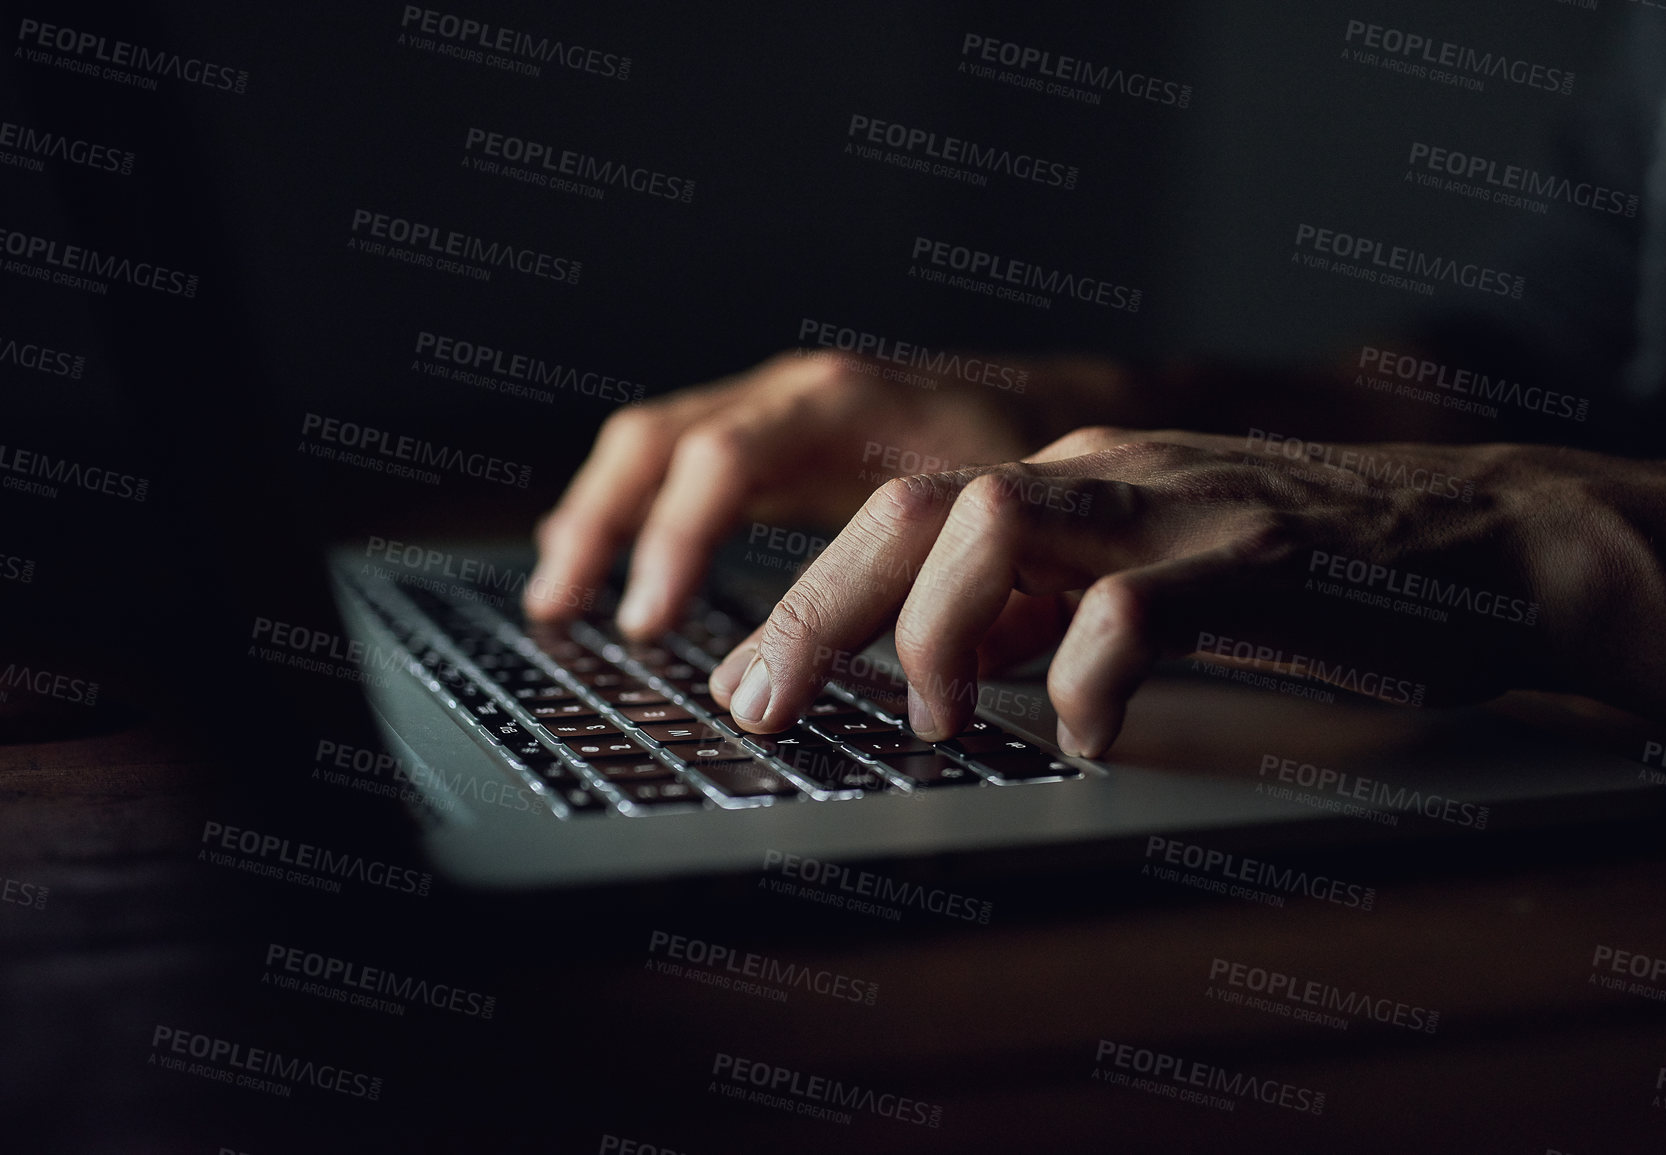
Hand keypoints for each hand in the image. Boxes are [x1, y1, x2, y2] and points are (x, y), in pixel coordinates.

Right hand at [523, 350, 1038, 635]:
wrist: (1049, 407)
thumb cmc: (1023, 463)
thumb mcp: (985, 519)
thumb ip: (924, 586)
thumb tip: (878, 679)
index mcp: (841, 404)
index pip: (722, 460)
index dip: (675, 541)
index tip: (649, 621)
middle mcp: (792, 392)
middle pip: (658, 440)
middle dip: (602, 524)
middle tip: (564, 609)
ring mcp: (773, 405)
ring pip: (652, 441)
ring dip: (597, 514)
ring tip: (558, 591)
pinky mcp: (769, 432)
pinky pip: (675, 453)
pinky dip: (630, 504)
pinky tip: (598, 551)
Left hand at [709, 427, 1599, 755]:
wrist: (1485, 542)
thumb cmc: (1310, 576)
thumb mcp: (1148, 578)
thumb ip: (1048, 602)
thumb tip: (945, 657)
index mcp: (1068, 480)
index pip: (897, 516)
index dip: (805, 598)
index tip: (743, 681)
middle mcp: (1103, 476)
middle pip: (914, 511)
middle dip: (815, 611)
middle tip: (756, 706)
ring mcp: (1177, 505)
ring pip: (998, 524)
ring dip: (936, 630)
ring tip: (932, 722)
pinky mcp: (1259, 554)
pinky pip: (1138, 604)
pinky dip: (1089, 674)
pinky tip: (1084, 732)